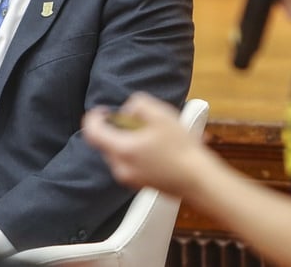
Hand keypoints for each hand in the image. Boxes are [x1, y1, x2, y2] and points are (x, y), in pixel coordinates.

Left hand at [82, 92, 213, 196]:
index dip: (94, 117)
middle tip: (137, 120)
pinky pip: (130, 164)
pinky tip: (158, 148)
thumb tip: (128, 109)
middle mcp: (120, 168)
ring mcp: (129, 179)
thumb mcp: (161, 115)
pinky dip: (136, 152)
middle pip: (106, 142)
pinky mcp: (140, 185)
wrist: (198, 180)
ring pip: (119, 153)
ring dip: (128, 140)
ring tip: (153, 134)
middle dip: (117, 128)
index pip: (92, 132)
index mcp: (121, 150)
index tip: (103, 110)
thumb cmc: (181, 149)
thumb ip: (138, 104)